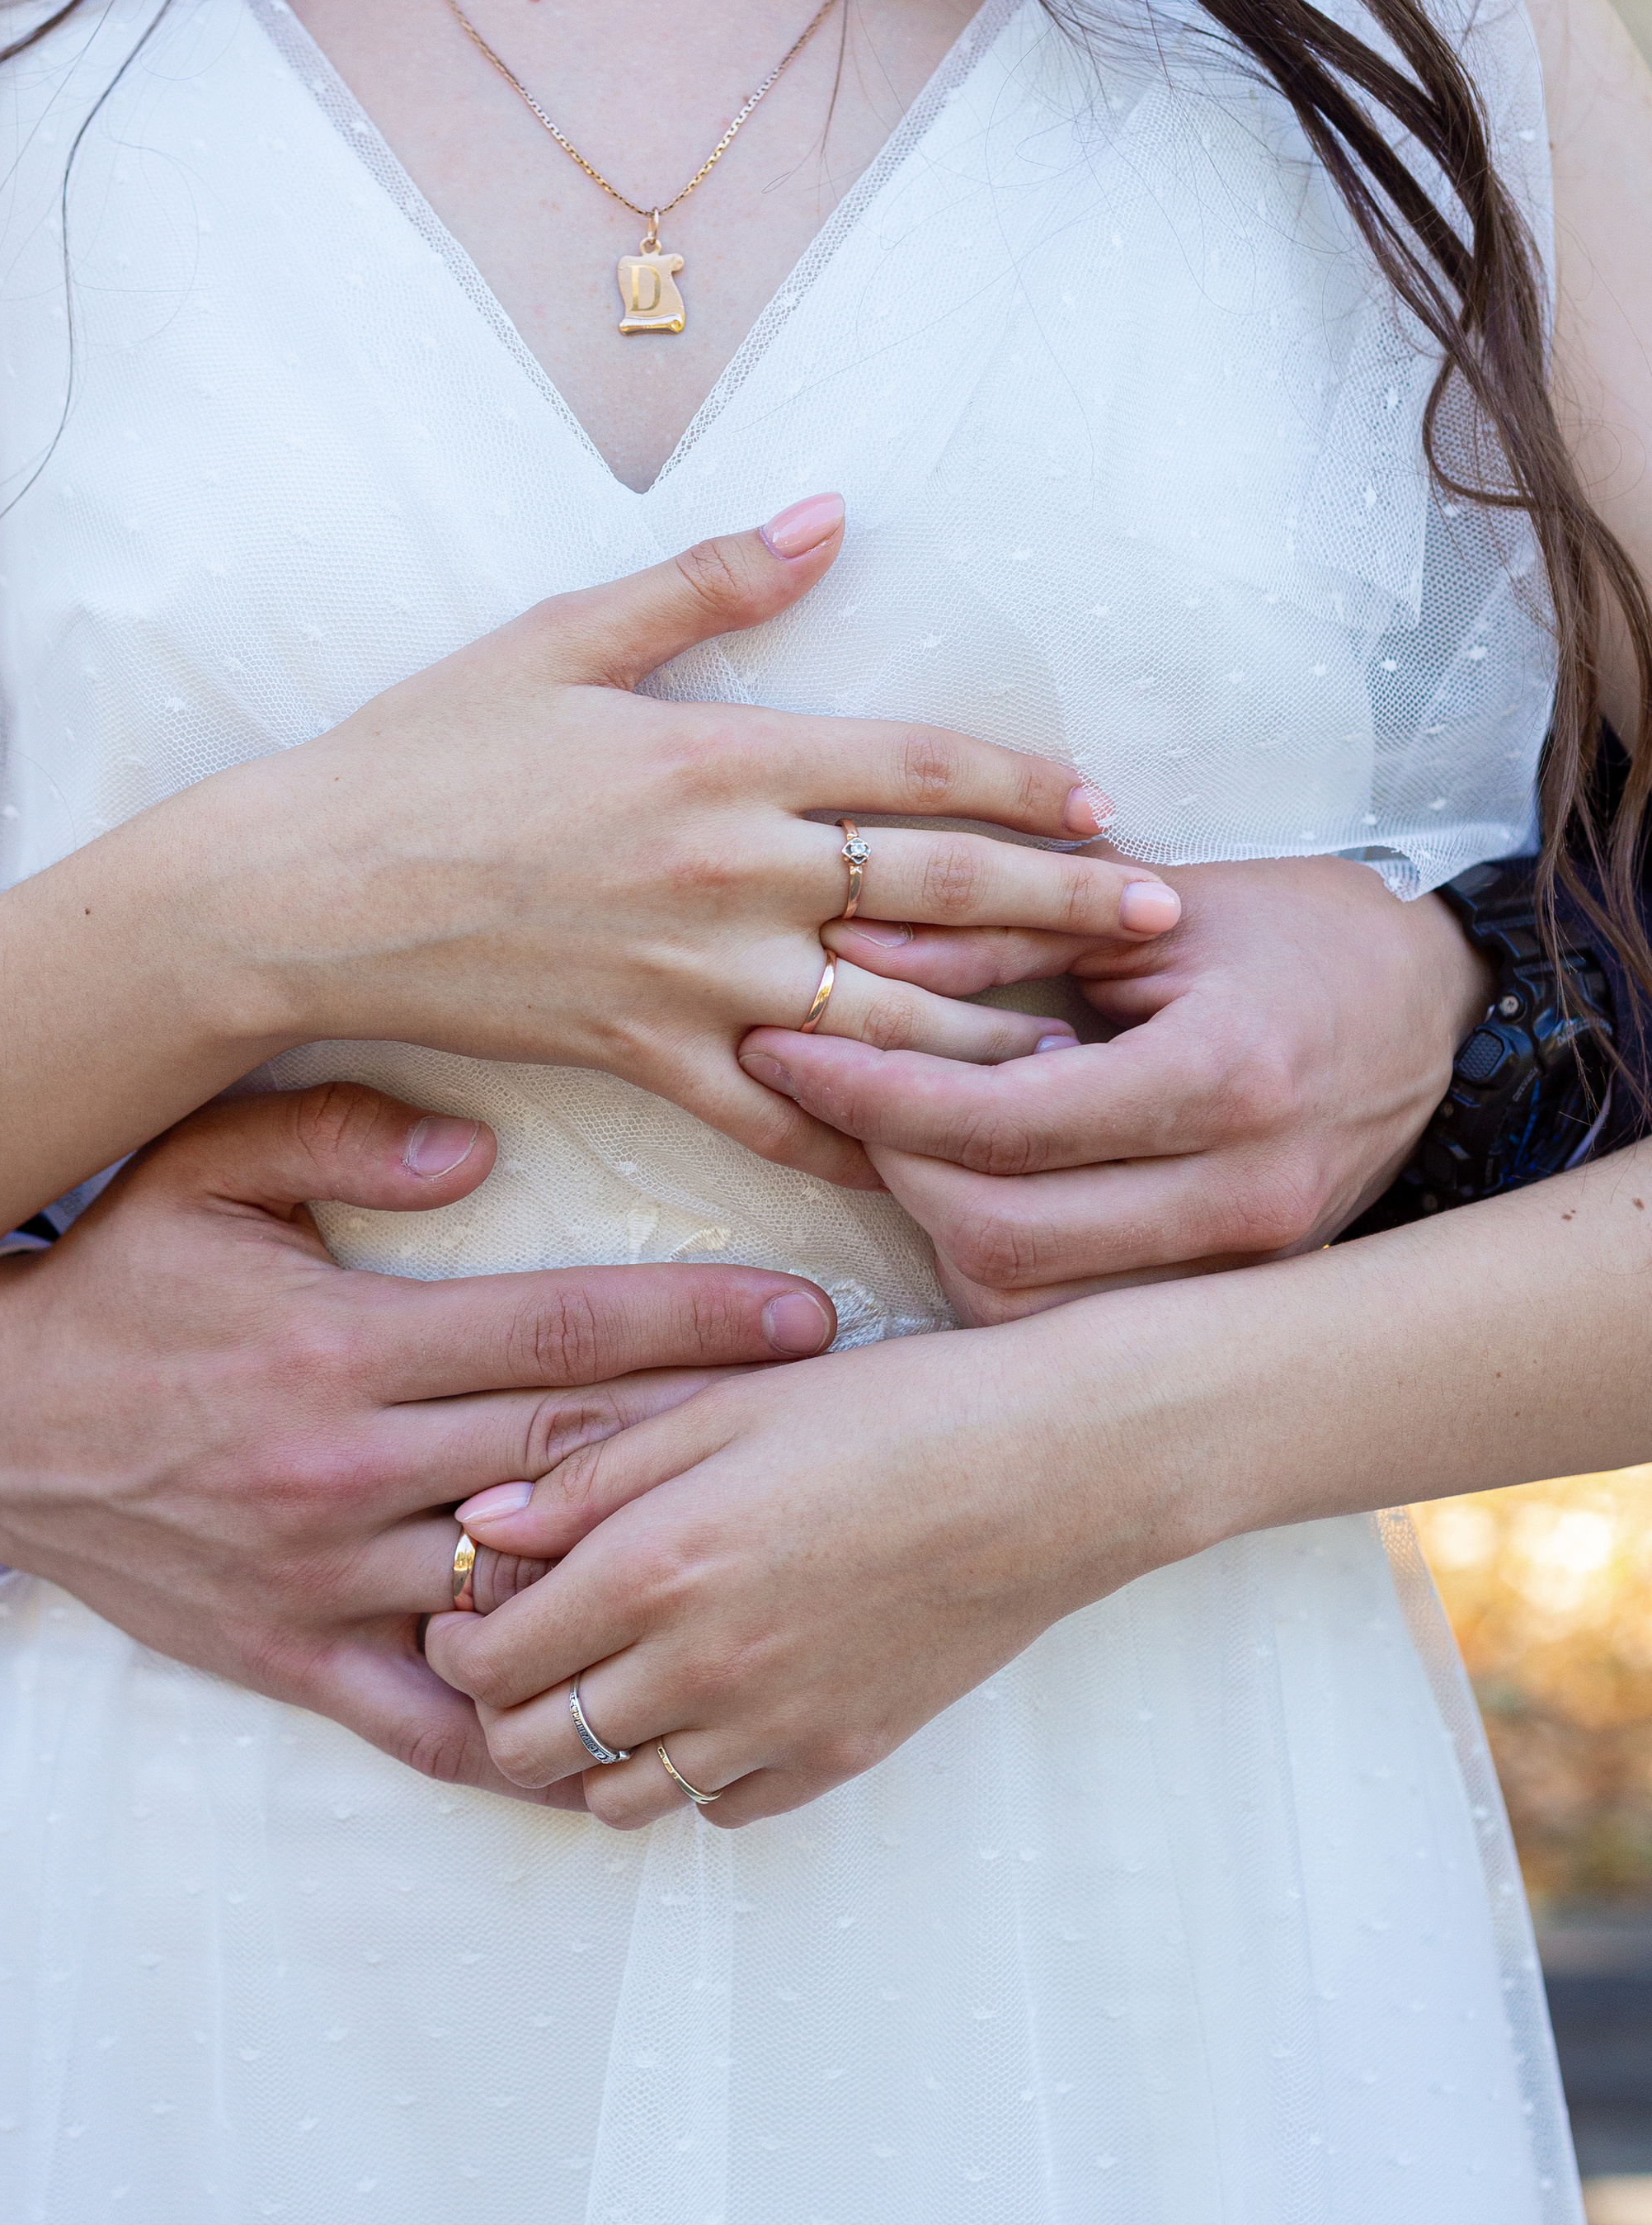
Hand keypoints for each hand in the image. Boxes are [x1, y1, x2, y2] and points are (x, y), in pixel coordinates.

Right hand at [0, 1081, 837, 1795]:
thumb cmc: (112, 1286)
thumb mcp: (199, 1170)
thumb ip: (337, 1137)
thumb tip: (478, 1145)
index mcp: (342, 1345)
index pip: (556, 1331)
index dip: (693, 1323)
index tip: (805, 1319)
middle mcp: (345, 1470)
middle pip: (572, 1458)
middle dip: (716, 1441)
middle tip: (840, 1432)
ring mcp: (323, 1580)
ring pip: (522, 1590)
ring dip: (646, 1581)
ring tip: (769, 1568)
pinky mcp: (293, 1660)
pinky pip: (431, 1720)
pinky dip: (530, 1736)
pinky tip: (631, 1741)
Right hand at [231, 495, 1179, 1185]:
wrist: (300, 892)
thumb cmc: (420, 755)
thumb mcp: (555, 638)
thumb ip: (706, 582)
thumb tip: (830, 514)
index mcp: (717, 759)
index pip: (915, 768)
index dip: (1024, 786)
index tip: (1102, 804)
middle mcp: (726, 873)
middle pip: (936, 892)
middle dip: (1062, 906)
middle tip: (1160, 922)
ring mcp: (691, 977)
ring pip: (884, 1013)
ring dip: (998, 1031)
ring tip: (1089, 1049)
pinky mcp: (642, 1056)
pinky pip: (778, 1111)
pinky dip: (860, 1137)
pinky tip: (929, 1157)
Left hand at [427, 1318, 1193, 1826]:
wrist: (1051, 1468)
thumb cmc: (889, 1412)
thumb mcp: (724, 1407)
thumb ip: (590, 1475)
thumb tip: (481, 1524)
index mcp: (655, 1568)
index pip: (488, 1660)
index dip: (455, 1639)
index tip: (466, 1605)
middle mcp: (701, 1669)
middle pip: (531, 1749)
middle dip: (500, 1707)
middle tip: (521, 1650)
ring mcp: (773, 1728)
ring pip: (617, 1800)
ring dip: (587, 1752)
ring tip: (608, 1681)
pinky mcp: (839, 1758)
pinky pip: (719, 1810)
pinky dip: (687, 1774)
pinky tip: (704, 1703)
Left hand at [737, 855, 1491, 1313]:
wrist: (1441, 1005)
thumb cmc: (1301, 932)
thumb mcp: (1155, 901)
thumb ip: (996, 928)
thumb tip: (843, 940)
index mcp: (1225, 1079)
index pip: (999, 1123)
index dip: (871, 1092)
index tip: (782, 1047)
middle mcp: (1241, 1196)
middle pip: (998, 1243)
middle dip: (891, 1171)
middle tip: (834, 1095)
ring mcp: (1246, 1268)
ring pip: (1027, 1310)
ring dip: (939, 1232)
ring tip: (907, 1139)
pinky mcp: (1235, 1302)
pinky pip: (1077, 1323)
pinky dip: (1003, 1271)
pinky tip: (980, 1190)